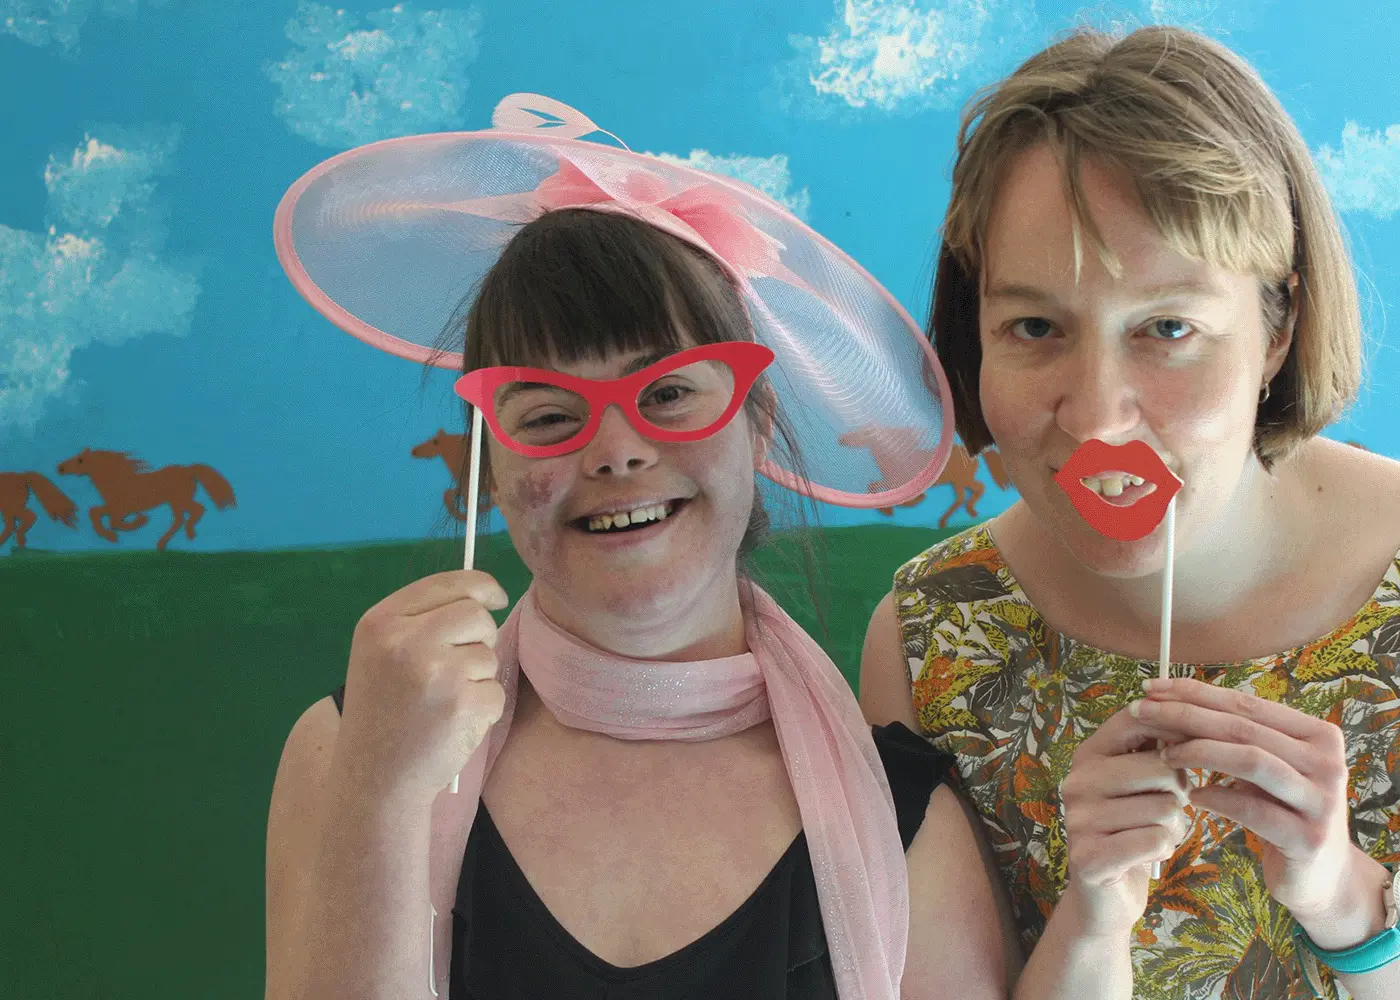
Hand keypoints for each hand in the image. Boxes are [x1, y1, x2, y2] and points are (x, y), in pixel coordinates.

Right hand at [334, 569, 509, 806]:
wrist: (373, 781)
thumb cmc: (381, 715)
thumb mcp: (380, 655)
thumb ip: (420, 621)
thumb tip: (483, 596)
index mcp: (381, 622)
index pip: (448, 582)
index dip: (480, 586)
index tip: (494, 597)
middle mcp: (406, 641)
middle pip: (476, 614)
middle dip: (480, 636)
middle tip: (458, 667)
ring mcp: (436, 672)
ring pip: (488, 654)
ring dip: (477, 678)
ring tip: (442, 704)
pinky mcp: (463, 704)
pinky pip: (495, 691)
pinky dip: (483, 710)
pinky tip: (452, 726)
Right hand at [1059, 702, 1191, 936]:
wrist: (1105, 895)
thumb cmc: (1133, 829)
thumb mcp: (1140, 782)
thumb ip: (1157, 749)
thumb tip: (1194, 720)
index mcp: (1088, 754)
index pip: (1136, 720)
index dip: (1177, 728)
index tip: (1195, 745)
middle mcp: (1077, 781)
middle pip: (1163, 767)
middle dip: (1180, 791)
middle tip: (1166, 807)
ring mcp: (1079, 819)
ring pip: (1165, 808)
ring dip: (1175, 826)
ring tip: (1155, 833)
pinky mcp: (1089, 856)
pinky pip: (1156, 840)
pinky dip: (1165, 848)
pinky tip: (1149, 854)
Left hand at [1135, 677, 1365, 938]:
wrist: (1321, 877)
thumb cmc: (1281, 812)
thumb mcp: (1264, 769)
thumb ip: (1234, 738)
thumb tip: (1168, 701)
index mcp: (1318, 735)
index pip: (1247, 704)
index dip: (1195, 693)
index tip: (1151, 688)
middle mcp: (1328, 762)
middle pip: (1243, 728)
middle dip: (1185, 716)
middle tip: (1141, 712)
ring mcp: (1322, 801)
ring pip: (1250, 760)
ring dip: (1198, 752)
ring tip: (1164, 754)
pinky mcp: (1308, 837)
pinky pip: (1252, 808)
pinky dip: (1217, 797)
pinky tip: (1192, 796)